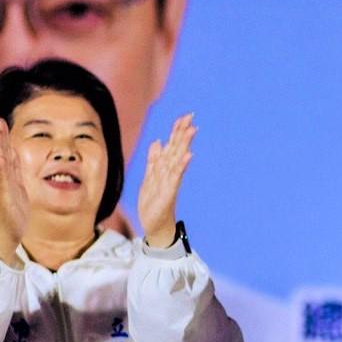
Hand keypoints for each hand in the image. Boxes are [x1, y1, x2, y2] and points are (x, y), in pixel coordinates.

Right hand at [0, 116, 28, 264]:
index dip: (3, 136)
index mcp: (6, 176)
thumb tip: (13, 157)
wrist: (7, 232)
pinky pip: (3, 179)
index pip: (5, 151)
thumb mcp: (17, 188)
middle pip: (0, 152)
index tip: (1, 120)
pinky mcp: (4, 196)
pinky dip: (2, 166)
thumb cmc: (13, 211)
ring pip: (0, 162)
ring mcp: (2, 186)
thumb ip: (14, 173)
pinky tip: (1, 156)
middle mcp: (2, 178)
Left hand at [138, 113, 194, 246]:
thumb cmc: (154, 204)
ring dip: (185, 145)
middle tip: (191, 116)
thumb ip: (154, 160)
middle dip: (183, 132)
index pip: (172, 146)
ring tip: (191, 130)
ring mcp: (170, 182)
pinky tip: (188, 156)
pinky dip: (182, 166)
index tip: (185, 116)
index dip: (177, 131)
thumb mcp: (149, 178)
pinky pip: (176, 177)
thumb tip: (157, 141)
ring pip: (177, 159)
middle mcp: (170, 173)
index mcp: (164, 169)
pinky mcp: (169, 193)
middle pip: (177, 149)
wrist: (155, 226)